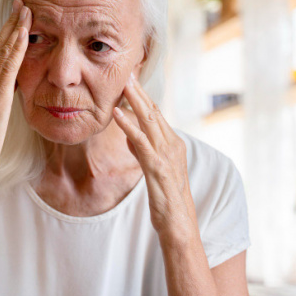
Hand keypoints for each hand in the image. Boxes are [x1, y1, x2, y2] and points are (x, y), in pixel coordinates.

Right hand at [0, 0, 31, 172]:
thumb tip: (6, 90)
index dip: (2, 36)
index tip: (12, 22)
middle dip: (9, 25)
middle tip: (21, 6)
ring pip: (1, 51)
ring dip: (16, 29)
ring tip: (27, 12)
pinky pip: (8, 65)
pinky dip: (17, 47)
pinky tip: (26, 33)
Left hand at [112, 74, 196, 238]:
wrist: (179, 223)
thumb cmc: (166, 199)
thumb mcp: (153, 169)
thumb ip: (143, 150)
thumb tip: (129, 134)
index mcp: (172, 144)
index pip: (156, 115)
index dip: (143, 97)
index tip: (130, 80)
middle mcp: (172, 145)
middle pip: (154, 112)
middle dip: (140, 92)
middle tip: (127, 72)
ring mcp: (166, 155)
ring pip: (149, 122)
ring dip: (135, 101)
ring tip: (122, 84)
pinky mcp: (157, 167)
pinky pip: (141, 142)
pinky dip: (128, 126)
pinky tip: (117, 114)